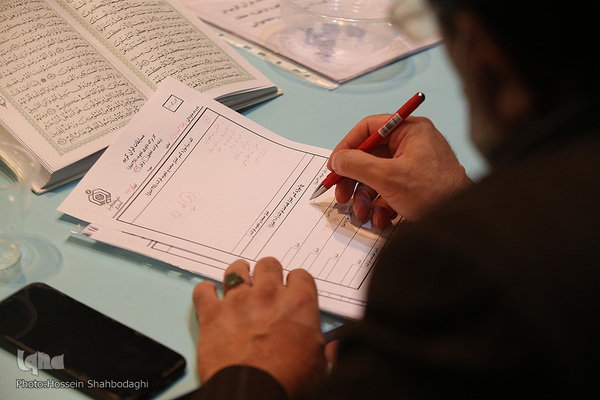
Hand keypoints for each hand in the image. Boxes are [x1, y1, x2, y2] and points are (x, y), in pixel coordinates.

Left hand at [193, 258, 326, 397]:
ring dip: (239, 273)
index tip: (294, 290)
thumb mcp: (321, 367)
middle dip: (269, 272)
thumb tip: (334, 348)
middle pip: (269, 265)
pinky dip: (205, 291)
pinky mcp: (212, 314)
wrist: (253, 392)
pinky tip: (209, 294)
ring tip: (239, 279)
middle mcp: (269, 295)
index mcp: (299, 303)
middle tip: (266, 283)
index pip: (301, 275)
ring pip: (236, 270)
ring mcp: (238, 301)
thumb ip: (327, 350)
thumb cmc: (288, 381)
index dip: (297, 283)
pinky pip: (203, 291)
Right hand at [328, 116, 471, 225]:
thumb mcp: (388, 177)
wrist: (461, 222)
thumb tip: (338, 159)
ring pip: (376, 176)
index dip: (348, 145)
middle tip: (341, 194)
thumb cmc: (434, 193)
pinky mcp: (415, 186)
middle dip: (354, 179)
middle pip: (370, 155)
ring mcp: (414, 166)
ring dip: (365, 197)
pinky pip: (388, 190)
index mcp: (410, 130)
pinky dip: (380, 205)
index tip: (335, 164)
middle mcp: (412, 144)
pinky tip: (381, 219)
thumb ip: (357, 164)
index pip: (369, 127)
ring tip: (362, 213)